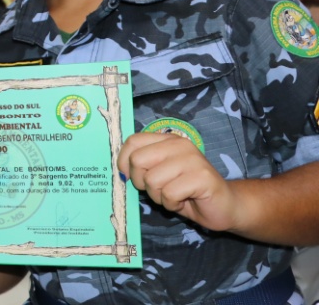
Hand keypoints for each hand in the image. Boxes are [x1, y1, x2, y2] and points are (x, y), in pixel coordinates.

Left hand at [118, 132, 241, 231]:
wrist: (225, 206)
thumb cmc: (187, 192)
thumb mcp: (160, 175)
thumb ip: (143, 167)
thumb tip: (121, 171)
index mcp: (167, 140)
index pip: (133, 141)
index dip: (124, 161)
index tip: (130, 177)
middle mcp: (179, 145)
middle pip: (138, 160)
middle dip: (141, 182)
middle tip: (157, 190)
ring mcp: (192, 159)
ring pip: (152, 180)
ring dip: (159, 196)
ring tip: (174, 196)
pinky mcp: (202, 177)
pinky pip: (169, 194)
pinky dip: (171, 204)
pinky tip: (184, 202)